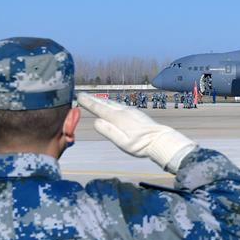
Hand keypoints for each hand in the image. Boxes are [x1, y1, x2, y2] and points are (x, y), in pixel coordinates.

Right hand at [77, 92, 196, 172]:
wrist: (161, 140)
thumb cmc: (141, 145)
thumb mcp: (122, 142)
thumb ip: (109, 131)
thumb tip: (96, 121)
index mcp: (118, 118)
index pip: (100, 109)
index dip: (88, 103)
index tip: (78, 96)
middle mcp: (124, 112)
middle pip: (105, 104)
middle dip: (93, 99)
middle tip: (82, 94)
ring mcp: (131, 111)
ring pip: (113, 104)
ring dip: (102, 100)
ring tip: (94, 98)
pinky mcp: (136, 114)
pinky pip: (119, 106)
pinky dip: (111, 103)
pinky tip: (111, 105)